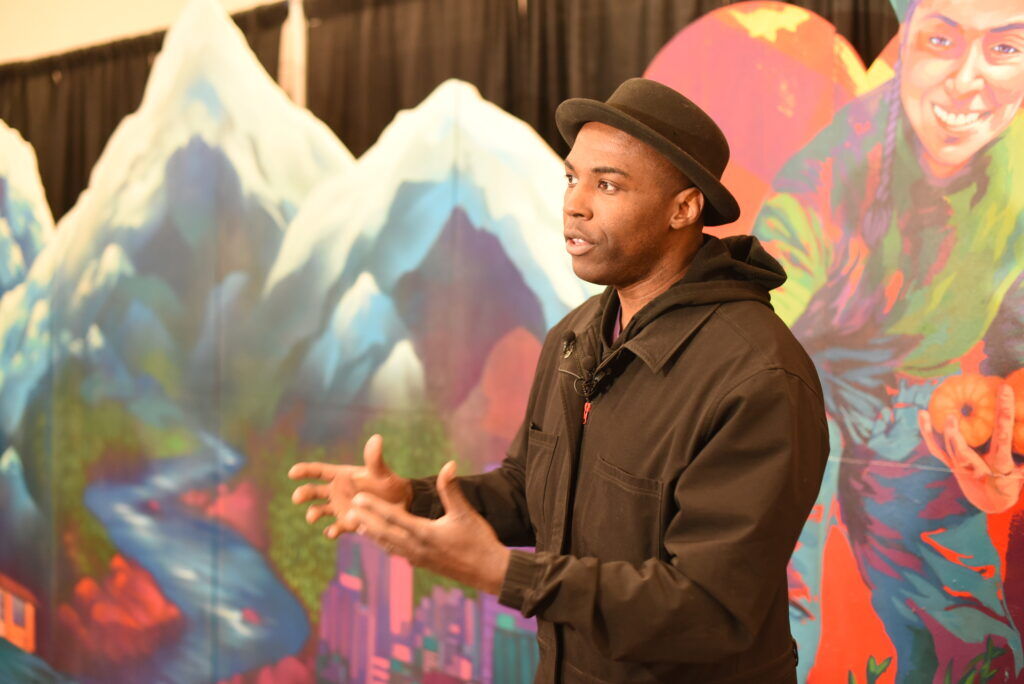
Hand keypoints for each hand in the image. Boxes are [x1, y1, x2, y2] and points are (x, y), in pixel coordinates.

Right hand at [288, 434, 411, 537]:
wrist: (400, 504)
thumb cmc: (388, 483)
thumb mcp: (381, 472)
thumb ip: (375, 459)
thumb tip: (376, 438)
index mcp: (341, 476)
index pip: (319, 471)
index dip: (305, 471)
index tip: (292, 473)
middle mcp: (336, 491)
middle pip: (314, 491)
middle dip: (304, 493)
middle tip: (297, 497)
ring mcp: (339, 508)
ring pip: (320, 510)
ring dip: (313, 513)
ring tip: (312, 516)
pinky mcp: (347, 523)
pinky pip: (335, 528)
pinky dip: (332, 530)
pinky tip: (331, 532)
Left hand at [344, 461, 510, 594]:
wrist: (489, 572)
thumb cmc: (479, 540)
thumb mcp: (466, 513)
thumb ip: (452, 489)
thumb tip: (449, 464)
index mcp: (425, 533)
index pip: (393, 518)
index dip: (374, 507)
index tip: (358, 498)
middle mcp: (417, 548)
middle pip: (384, 532)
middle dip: (365, 520)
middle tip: (348, 508)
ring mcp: (418, 558)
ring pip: (388, 545)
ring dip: (371, 534)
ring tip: (356, 524)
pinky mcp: (422, 564)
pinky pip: (397, 552)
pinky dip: (384, 544)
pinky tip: (380, 540)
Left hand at [918, 383, 1022, 513]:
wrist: (992, 501)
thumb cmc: (1010, 478)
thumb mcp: (1022, 468)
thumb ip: (1023, 449)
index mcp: (1002, 464)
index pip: (1003, 437)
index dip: (1004, 414)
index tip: (1005, 390)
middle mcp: (980, 468)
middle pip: (966, 451)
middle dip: (956, 434)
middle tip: (953, 415)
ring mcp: (963, 468)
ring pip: (951, 452)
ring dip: (946, 433)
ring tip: (947, 414)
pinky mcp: (952, 466)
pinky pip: (937, 449)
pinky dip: (928, 432)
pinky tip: (922, 413)